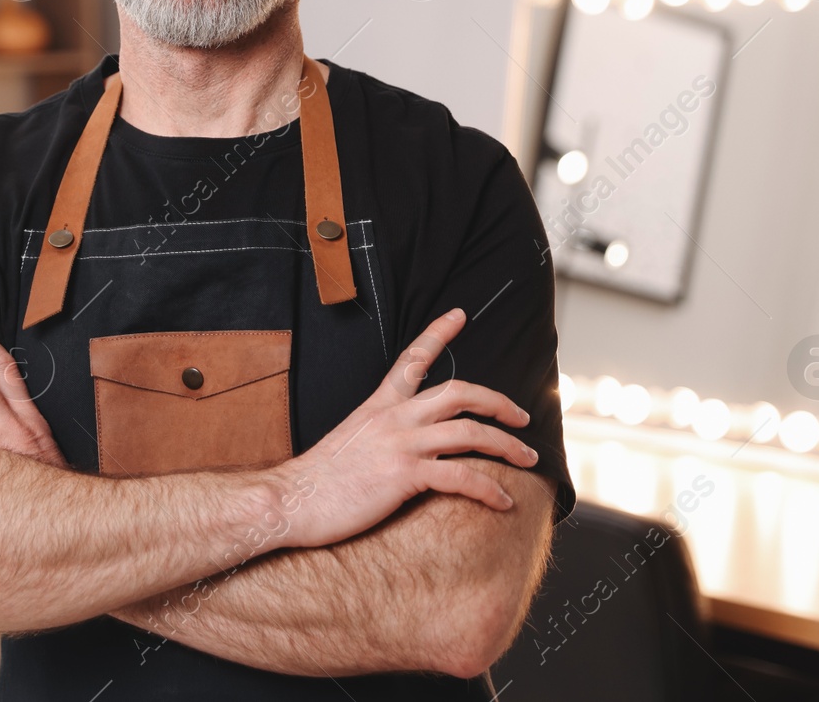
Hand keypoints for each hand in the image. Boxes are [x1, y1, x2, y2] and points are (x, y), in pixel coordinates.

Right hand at [269, 308, 537, 549]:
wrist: (291, 499)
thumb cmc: (317, 479)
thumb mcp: (349, 439)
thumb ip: (377, 432)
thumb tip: (396, 441)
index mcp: (378, 405)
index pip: (413, 358)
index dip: (438, 333)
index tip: (459, 315)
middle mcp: (394, 417)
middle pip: (460, 392)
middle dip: (499, 402)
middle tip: (521, 416)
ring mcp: (401, 444)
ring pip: (471, 433)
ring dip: (507, 446)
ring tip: (527, 460)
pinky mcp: (405, 476)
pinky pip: (462, 477)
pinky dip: (490, 489)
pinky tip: (503, 502)